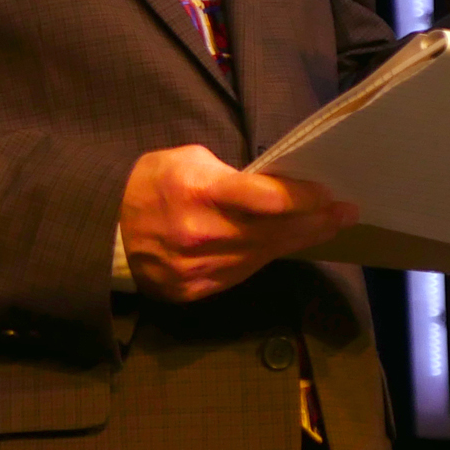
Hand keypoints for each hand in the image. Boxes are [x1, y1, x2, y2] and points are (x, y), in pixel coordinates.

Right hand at [120, 144, 356, 301]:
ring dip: (298, 241)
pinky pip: (243, 272)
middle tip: (345, 213)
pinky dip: (265, 256)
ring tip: (325, 227)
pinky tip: (283, 244)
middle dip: (315, 221)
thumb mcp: (184, 160)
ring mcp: (200, 268)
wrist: (104, 232)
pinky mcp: (196, 289)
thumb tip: (270, 187)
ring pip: (264, 255)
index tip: (329, 195)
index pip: (267, 199)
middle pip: (274, 231)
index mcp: (198, 193)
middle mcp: (203, 235)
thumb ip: (229, 175)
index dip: (303, 199)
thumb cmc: (148, 185)